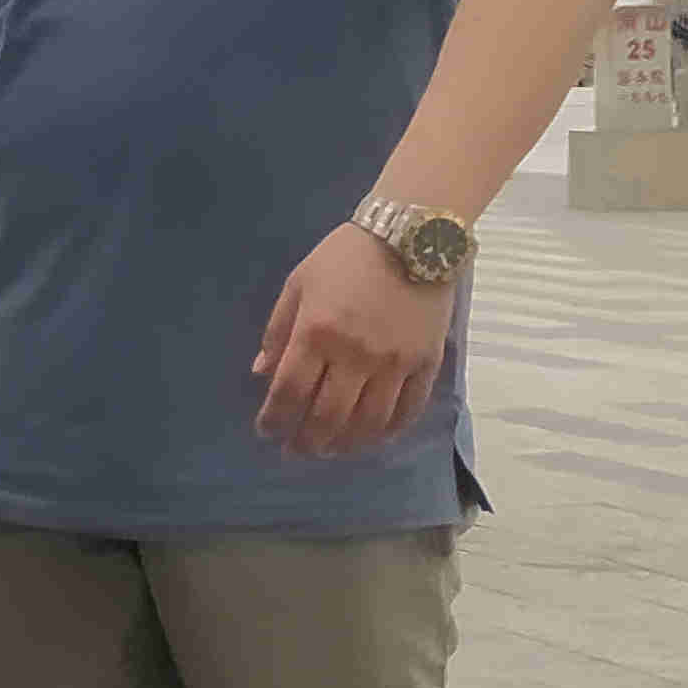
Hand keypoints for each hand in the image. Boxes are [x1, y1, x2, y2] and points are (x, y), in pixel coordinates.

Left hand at [252, 225, 456, 456]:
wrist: (411, 236)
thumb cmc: (345, 257)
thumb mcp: (298, 284)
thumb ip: (278, 331)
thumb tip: (262, 373)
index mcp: (317, 333)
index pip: (289, 392)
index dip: (274, 420)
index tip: (267, 432)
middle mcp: (355, 355)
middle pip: (327, 417)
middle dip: (306, 442)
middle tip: (296, 451)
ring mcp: (394, 363)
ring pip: (367, 423)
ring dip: (344, 445)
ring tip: (329, 450)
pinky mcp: (425, 364)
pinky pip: (407, 411)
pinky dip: (387, 432)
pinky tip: (371, 438)